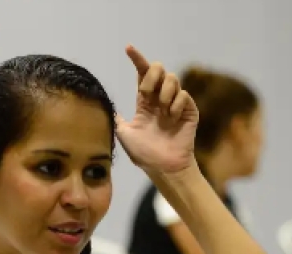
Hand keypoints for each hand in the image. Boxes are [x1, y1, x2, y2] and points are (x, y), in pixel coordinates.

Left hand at [115, 45, 198, 175]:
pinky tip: (172, 118)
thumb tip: (102, 106)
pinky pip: (183, 95)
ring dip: (164, 91)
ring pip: (173, 79)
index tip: (128, 48)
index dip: (137, 59)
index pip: (142, 74)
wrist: (163, 168)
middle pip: (159, 69)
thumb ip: (116, 117)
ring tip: (162, 110)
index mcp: (145, 102)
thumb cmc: (145, 155)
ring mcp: (176, 105)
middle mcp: (160, 100)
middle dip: (151, 75)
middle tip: (145, 92)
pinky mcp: (189, 111)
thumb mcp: (124, 134)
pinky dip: (175, 104)